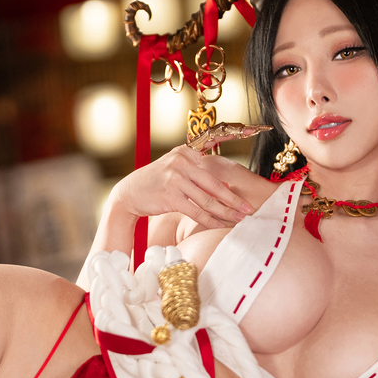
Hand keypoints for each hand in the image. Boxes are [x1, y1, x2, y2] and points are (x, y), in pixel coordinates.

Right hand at [109, 145, 253, 228]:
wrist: (129, 193)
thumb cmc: (155, 183)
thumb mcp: (174, 169)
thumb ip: (196, 173)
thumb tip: (226, 186)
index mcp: (185, 152)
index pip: (213, 163)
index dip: (230, 170)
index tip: (246, 174)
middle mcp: (181, 162)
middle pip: (214, 184)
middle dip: (233, 199)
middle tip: (248, 208)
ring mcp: (176, 178)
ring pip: (208, 200)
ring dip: (225, 212)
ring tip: (238, 219)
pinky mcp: (171, 196)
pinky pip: (196, 211)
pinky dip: (210, 220)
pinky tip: (220, 225)